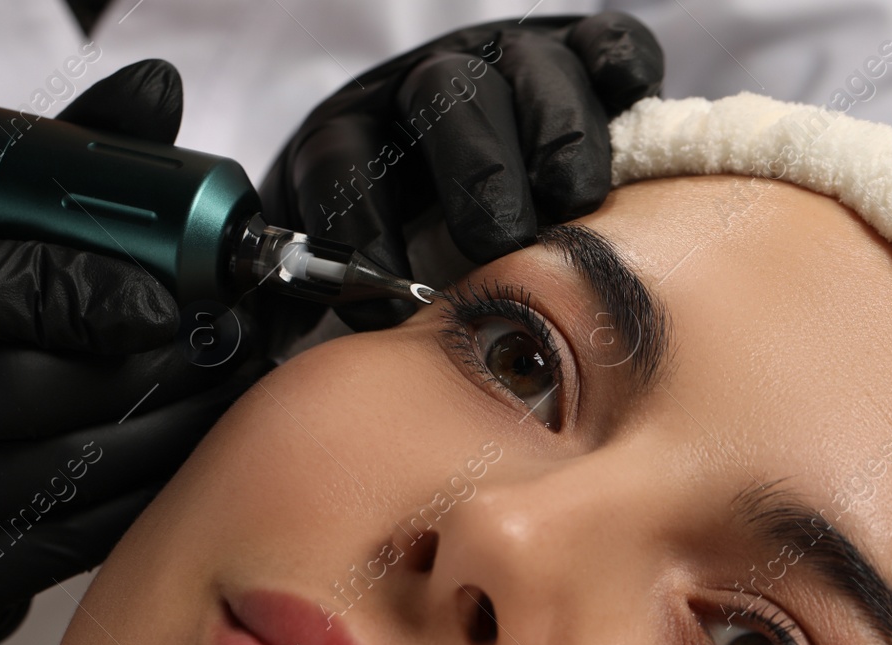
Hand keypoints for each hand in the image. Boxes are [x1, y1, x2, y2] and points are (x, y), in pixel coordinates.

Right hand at [0, 60, 269, 644]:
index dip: (75, 290)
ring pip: (73, 468)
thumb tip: (154, 94)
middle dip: (157, 358)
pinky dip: (151, 484)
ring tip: (230, 378)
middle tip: (233, 332)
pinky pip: (81, 532)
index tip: (166, 293)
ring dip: (174, 421)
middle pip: (33, 386)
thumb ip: (41, 173)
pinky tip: (192, 443)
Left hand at [256, 13, 662, 338]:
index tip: (387, 292)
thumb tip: (266, 352)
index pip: (340, 160)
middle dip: (474, 170)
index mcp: (357, 136)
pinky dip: (619, 67)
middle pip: (444, 100)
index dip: (358, 220)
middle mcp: (429, 88)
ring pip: (529, 73)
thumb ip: (310, 302)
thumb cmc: (415, 250)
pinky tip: (624, 102)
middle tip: (498, 239)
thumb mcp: (350, 270)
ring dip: (553, 133)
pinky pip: (608, 45)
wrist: (471, 176)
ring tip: (570, 199)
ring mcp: (508, 64)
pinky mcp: (581, 54)